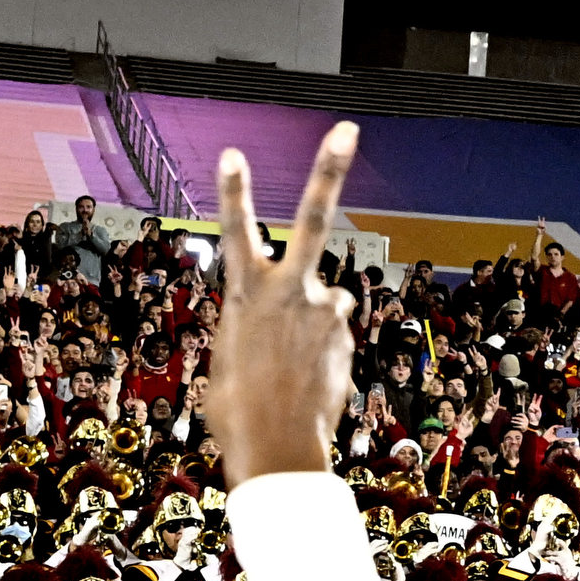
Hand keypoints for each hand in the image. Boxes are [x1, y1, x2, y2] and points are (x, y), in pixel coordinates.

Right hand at [205, 125, 358, 485]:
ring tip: (294, 367)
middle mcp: (288, 292)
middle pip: (311, 219)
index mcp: (244, 296)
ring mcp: (323, 310)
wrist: (277, 450)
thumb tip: (304, 311)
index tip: (233, 153)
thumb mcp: (233, 353)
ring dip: (313, 321)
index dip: (234, 192)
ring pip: (324, 296)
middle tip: (346, 130)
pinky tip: (311, 375)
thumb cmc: (240, 409)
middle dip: (328, 171)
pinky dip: (326, 344)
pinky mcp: (346, 331)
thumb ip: (262, 318)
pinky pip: (335, 327)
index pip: (235, 232)